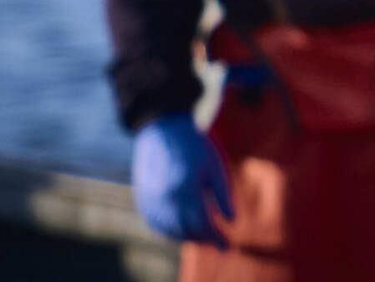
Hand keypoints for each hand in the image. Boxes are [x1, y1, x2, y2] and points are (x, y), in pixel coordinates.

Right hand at [132, 114, 233, 247]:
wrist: (164, 128)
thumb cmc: (195, 145)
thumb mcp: (215, 166)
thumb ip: (223, 195)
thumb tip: (232, 221)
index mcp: (185, 188)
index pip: (202, 223)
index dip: (216, 237)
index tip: (227, 246)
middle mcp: (165, 197)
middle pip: (185, 229)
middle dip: (204, 239)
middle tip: (217, 242)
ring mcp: (150, 198)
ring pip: (169, 229)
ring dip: (187, 237)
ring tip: (203, 237)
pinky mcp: (142, 196)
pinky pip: (154, 222)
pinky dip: (168, 231)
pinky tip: (181, 231)